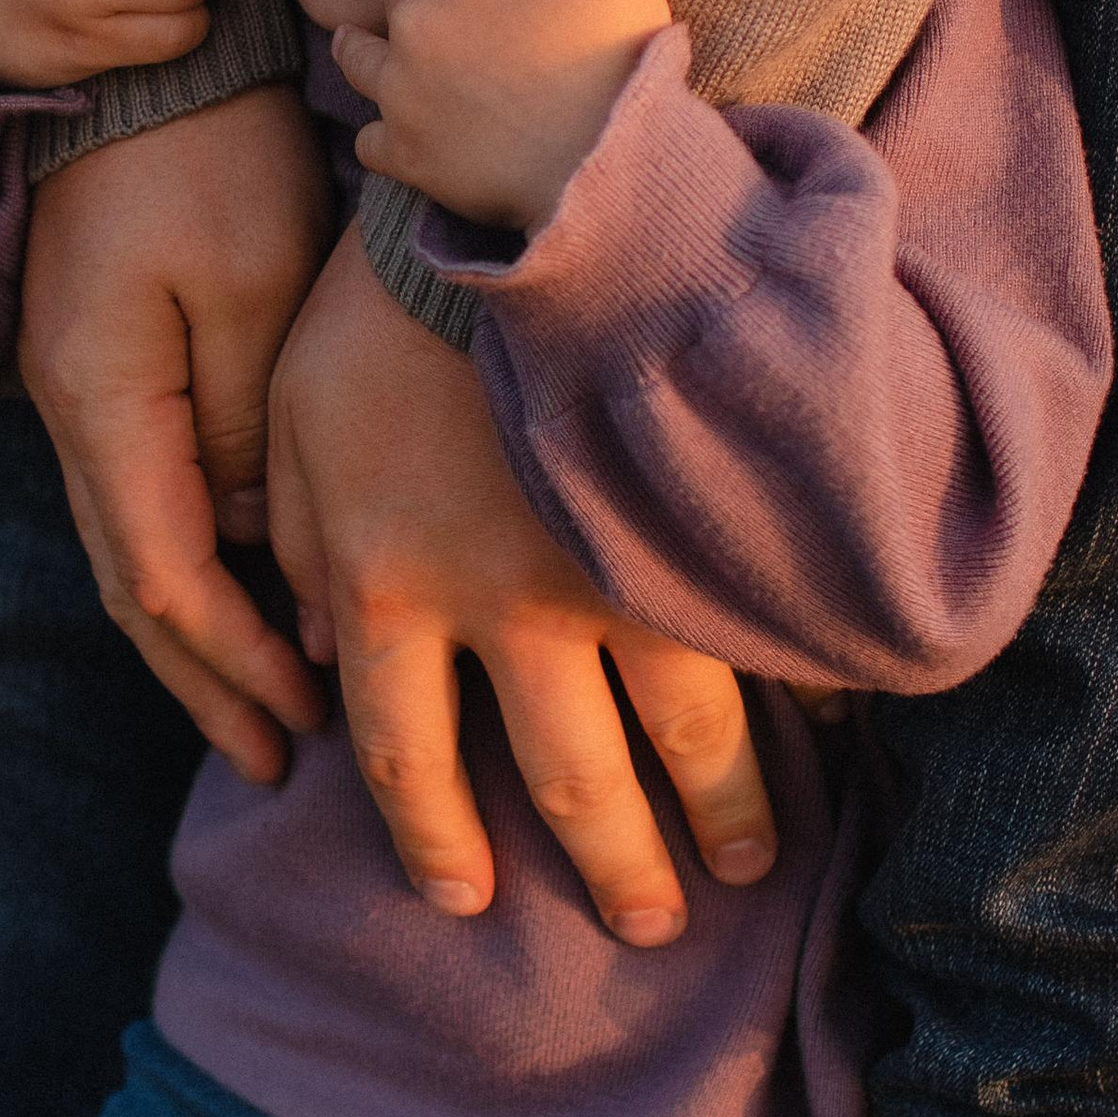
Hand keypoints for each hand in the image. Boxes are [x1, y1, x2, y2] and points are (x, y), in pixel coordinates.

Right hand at [20, 86, 333, 783]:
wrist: (140, 47)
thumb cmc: (204, 150)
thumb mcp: (243, 284)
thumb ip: (244, 426)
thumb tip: (252, 539)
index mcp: (99, 402)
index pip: (161, 579)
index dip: (233, 663)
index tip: (305, 723)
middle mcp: (75, 412)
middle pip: (135, 587)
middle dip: (211, 681)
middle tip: (284, 760)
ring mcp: (86, 387)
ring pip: (137, 548)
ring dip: (203, 634)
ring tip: (273, 707)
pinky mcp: (114, 360)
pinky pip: (151, 495)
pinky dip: (202, 562)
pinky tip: (254, 588)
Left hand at [269, 230, 777, 942]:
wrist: (509, 192)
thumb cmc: (378, 298)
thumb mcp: (288, 417)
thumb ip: (294, 543)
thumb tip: (308, 650)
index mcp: (385, 587)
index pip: (405, 759)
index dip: (437, 842)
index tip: (468, 895)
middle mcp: (502, 608)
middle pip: (565, 779)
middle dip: (612, 866)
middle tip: (648, 925)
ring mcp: (614, 568)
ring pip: (685, 734)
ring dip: (721, 813)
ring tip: (746, 864)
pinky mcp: (696, 520)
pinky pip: (758, 635)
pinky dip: (797, 697)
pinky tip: (829, 742)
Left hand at [335, 0, 671, 230]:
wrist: (613, 166)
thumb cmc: (625, 59)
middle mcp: (416, 14)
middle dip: (425, 7)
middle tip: (474, 37)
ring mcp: (400, 85)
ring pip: (360, 55)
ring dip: (384, 60)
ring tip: (426, 76)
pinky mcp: (399, 149)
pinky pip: (371, 135)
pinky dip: (393, 138)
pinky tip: (430, 138)